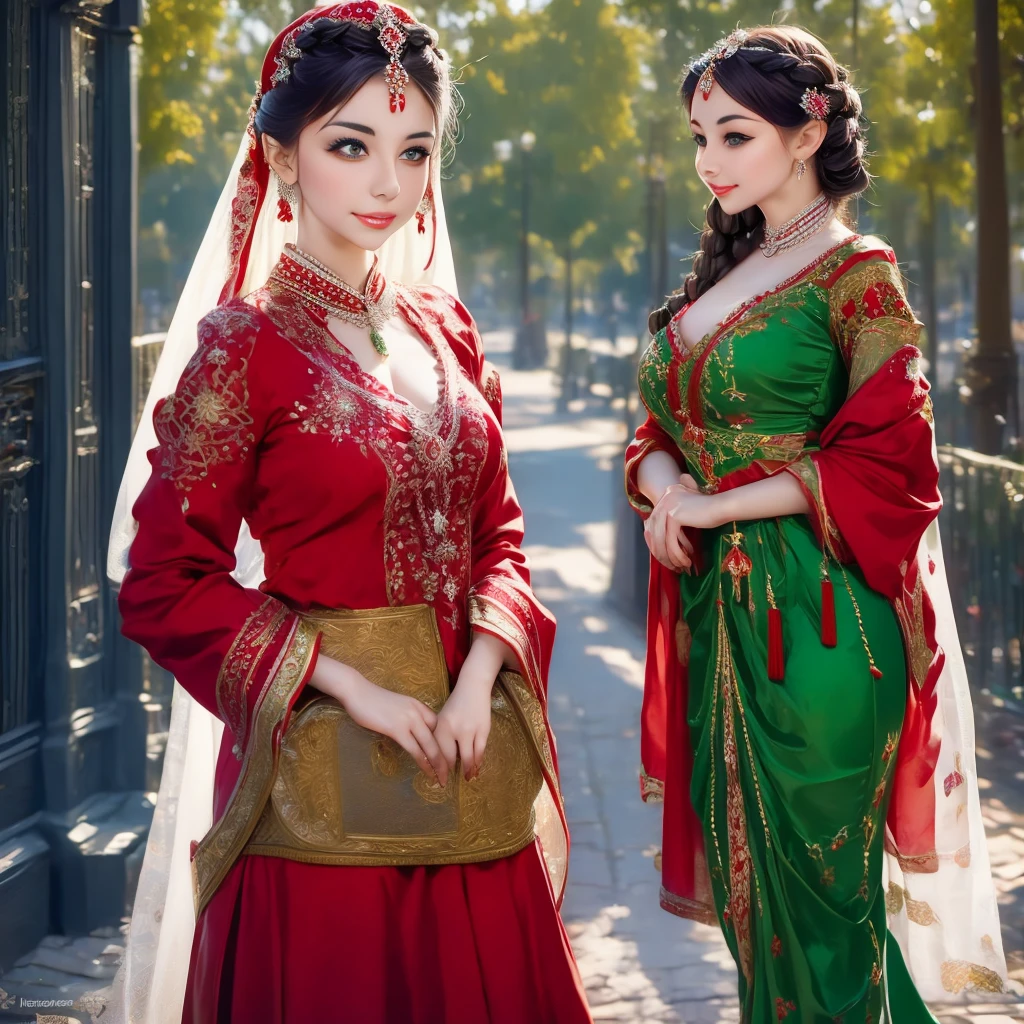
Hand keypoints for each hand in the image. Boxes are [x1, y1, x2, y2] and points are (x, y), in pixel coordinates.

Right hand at [324, 662, 449, 785]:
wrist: (357, 691)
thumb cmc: (373, 700)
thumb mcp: (398, 707)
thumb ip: (408, 718)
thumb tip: (413, 735)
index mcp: (419, 706)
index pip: (438, 727)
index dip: (443, 744)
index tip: (446, 758)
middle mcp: (418, 712)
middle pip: (438, 738)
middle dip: (446, 758)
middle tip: (449, 774)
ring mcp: (409, 720)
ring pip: (430, 746)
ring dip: (437, 765)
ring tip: (442, 778)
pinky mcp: (397, 729)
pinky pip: (415, 749)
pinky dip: (423, 763)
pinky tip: (427, 772)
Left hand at [434, 668, 493, 780]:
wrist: (473, 688)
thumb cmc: (455, 704)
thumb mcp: (442, 718)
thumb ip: (440, 737)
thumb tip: (438, 760)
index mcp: (440, 727)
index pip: (438, 754)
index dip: (438, 769)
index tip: (438, 779)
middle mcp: (453, 730)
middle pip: (451, 758)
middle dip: (449, 773)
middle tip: (447, 783)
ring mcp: (469, 730)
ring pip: (468, 758)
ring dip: (467, 771)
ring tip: (467, 778)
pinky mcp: (483, 730)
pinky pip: (480, 751)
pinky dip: (478, 762)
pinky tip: (476, 767)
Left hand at [644, 474, 720, 570]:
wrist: (724, 506)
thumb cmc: (710, 512)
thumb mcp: (686, 514)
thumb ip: (672, 520)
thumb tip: (658, 542)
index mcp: (666, 495)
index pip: (652, 524)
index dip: (655, 543)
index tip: (663, 557)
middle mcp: (664, 498)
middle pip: (654, 531)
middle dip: (660, 552)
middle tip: (670, 565)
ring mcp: (668, 506)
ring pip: (661, 538)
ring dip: (669, 556)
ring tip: (679, 567)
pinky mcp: (674, 516)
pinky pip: (671, 541)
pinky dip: (677, 554)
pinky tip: (686, 562)